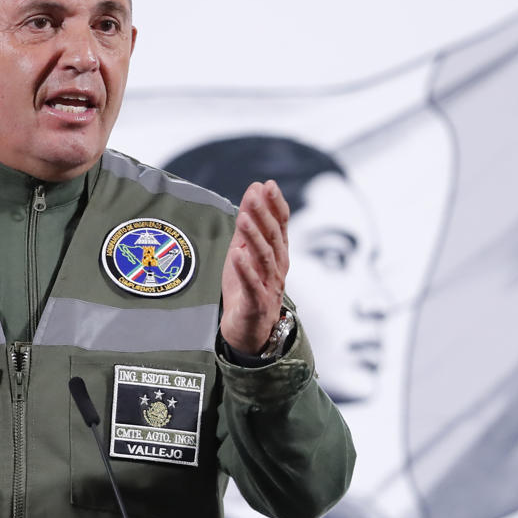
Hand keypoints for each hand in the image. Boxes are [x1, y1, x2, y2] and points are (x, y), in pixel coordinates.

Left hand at [219, 180, 290, 354]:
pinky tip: (237, 256)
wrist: (247, 331)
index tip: (268, 186)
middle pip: (273, 238)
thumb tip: (253, 192)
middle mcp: (277, 268)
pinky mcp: (257, 304)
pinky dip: (246, 270)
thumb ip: (249, 225)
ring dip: (254, 237)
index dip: (275, 206)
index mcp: (277, 254)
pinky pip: (253, 285)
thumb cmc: (246, 289)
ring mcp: (269, 286)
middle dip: (265, 215)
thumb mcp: (244, 252)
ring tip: (244, 219)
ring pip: (264, 259)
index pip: (279, 226)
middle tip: (257, 195)